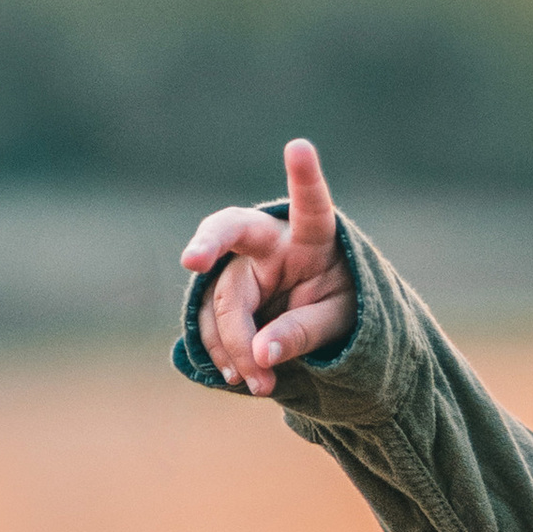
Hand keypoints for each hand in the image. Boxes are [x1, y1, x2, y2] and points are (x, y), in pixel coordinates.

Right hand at [179, 136, 355, 395]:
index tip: (299, 146)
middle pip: (232, 243)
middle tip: (191, 258)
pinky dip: (221, 353)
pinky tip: (237, 376)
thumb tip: (262, 354)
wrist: (320, 317)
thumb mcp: (339, 322)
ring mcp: (239, 266)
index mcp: (312, 237)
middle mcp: (269, 241)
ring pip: (219, 296)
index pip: (310, 206)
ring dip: (232, 344)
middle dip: (209, 245)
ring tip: (259, 385)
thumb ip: (305, 332)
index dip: (305, 177)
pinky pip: (209, 320)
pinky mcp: (221, 293)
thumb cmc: (341, 305)